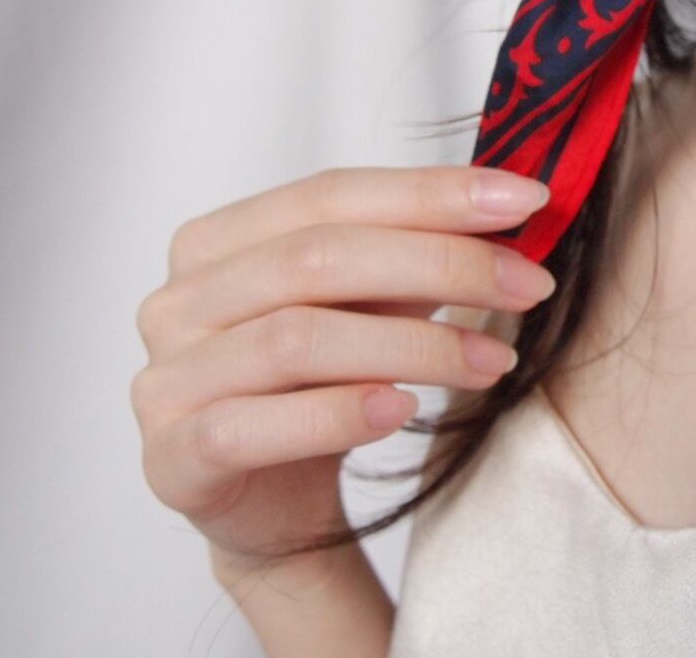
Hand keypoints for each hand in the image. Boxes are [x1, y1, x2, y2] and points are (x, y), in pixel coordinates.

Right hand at [130, 165, 553, 577]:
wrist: (272, 504)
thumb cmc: (323, 383)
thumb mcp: (376, 305)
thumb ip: (420, 253)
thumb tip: (514, 202)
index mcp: (220, 240)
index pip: (331, 193)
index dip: (431, 192)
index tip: (526, 197)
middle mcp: (179, 299)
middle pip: (317, 257)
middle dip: (441, 264)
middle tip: (530, 285)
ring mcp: (165, 379)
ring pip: (296, 339)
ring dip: (414, 347)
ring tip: (493, 362)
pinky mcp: (171, 458)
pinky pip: (251, 427)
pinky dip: (336, 414)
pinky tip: (401, 411)